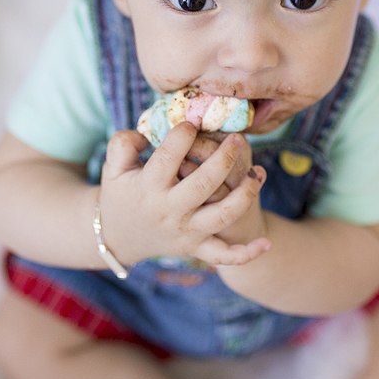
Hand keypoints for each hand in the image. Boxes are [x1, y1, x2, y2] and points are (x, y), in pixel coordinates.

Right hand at [98, 123, 269, 266]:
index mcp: (148, 187)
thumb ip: (123, 144)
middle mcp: (170, 211)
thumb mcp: (112, 167)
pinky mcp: (196, 248)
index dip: (183, 135)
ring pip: (222, 216)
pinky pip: (223, 256)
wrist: (118, 238)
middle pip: (203, 184)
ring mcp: (186, 231)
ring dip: (244, 195)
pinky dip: (245, 254)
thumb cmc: (120, 194)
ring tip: (258, 172)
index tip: (191, 123)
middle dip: (223, 158)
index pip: (169, 157)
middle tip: (236, 138)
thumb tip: (146, 132)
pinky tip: (266, 243)